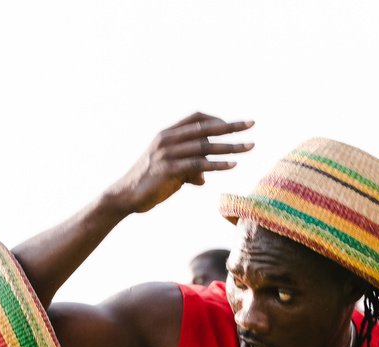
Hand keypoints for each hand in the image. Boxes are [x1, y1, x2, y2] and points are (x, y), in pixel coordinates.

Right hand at [106, 113, 254, 214]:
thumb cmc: (150, 183)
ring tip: (250, 147)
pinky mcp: (168, 169)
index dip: (216, 119)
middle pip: (205, 128)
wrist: (126, 196)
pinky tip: (232, 165)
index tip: (234, 125)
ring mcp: (167, 153)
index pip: (196, 118)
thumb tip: (203, 178)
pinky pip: (197, 164)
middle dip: (231, 126)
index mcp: (168, 134)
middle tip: (252, 124)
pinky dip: (216, 164)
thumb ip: (188, 170)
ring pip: (205, 146)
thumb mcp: (172, 173)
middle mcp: (168, 139)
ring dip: (230, 146)